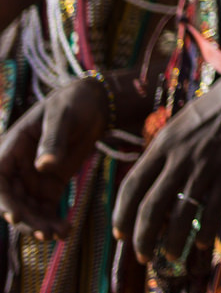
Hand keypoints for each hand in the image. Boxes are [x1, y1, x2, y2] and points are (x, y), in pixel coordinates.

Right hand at [0, 78, 111, 238]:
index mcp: (10, 149)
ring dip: (40, 225)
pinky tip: (66, 231)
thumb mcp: (63, 117)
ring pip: (28, 210)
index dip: (3, 200)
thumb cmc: (73, 103)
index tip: (15, 215)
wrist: (94, 105)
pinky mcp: (49, 186)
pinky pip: (45, 209)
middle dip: (26, 220)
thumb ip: (53, 140)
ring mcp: (31, 180)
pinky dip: (52, 221)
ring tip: (61, 234)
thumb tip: (44, 166)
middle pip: (12, 201)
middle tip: (46, 233)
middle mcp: (16, 169)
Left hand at [111, 66, 220, 291]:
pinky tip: (202, 242)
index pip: (131, 186)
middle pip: (151, 207)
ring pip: (181, 215)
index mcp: (163, 143)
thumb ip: (167, 148)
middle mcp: (179, 157)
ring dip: (172, 242)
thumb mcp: (182, 121)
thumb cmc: (219, 103)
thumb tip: (156, 176)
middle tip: (141, 255)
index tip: (119, 233)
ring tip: (170, 255)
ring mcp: (205, 165)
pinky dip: (206, 230)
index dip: (121, 214)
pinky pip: (214, 209)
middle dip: (142, 237)